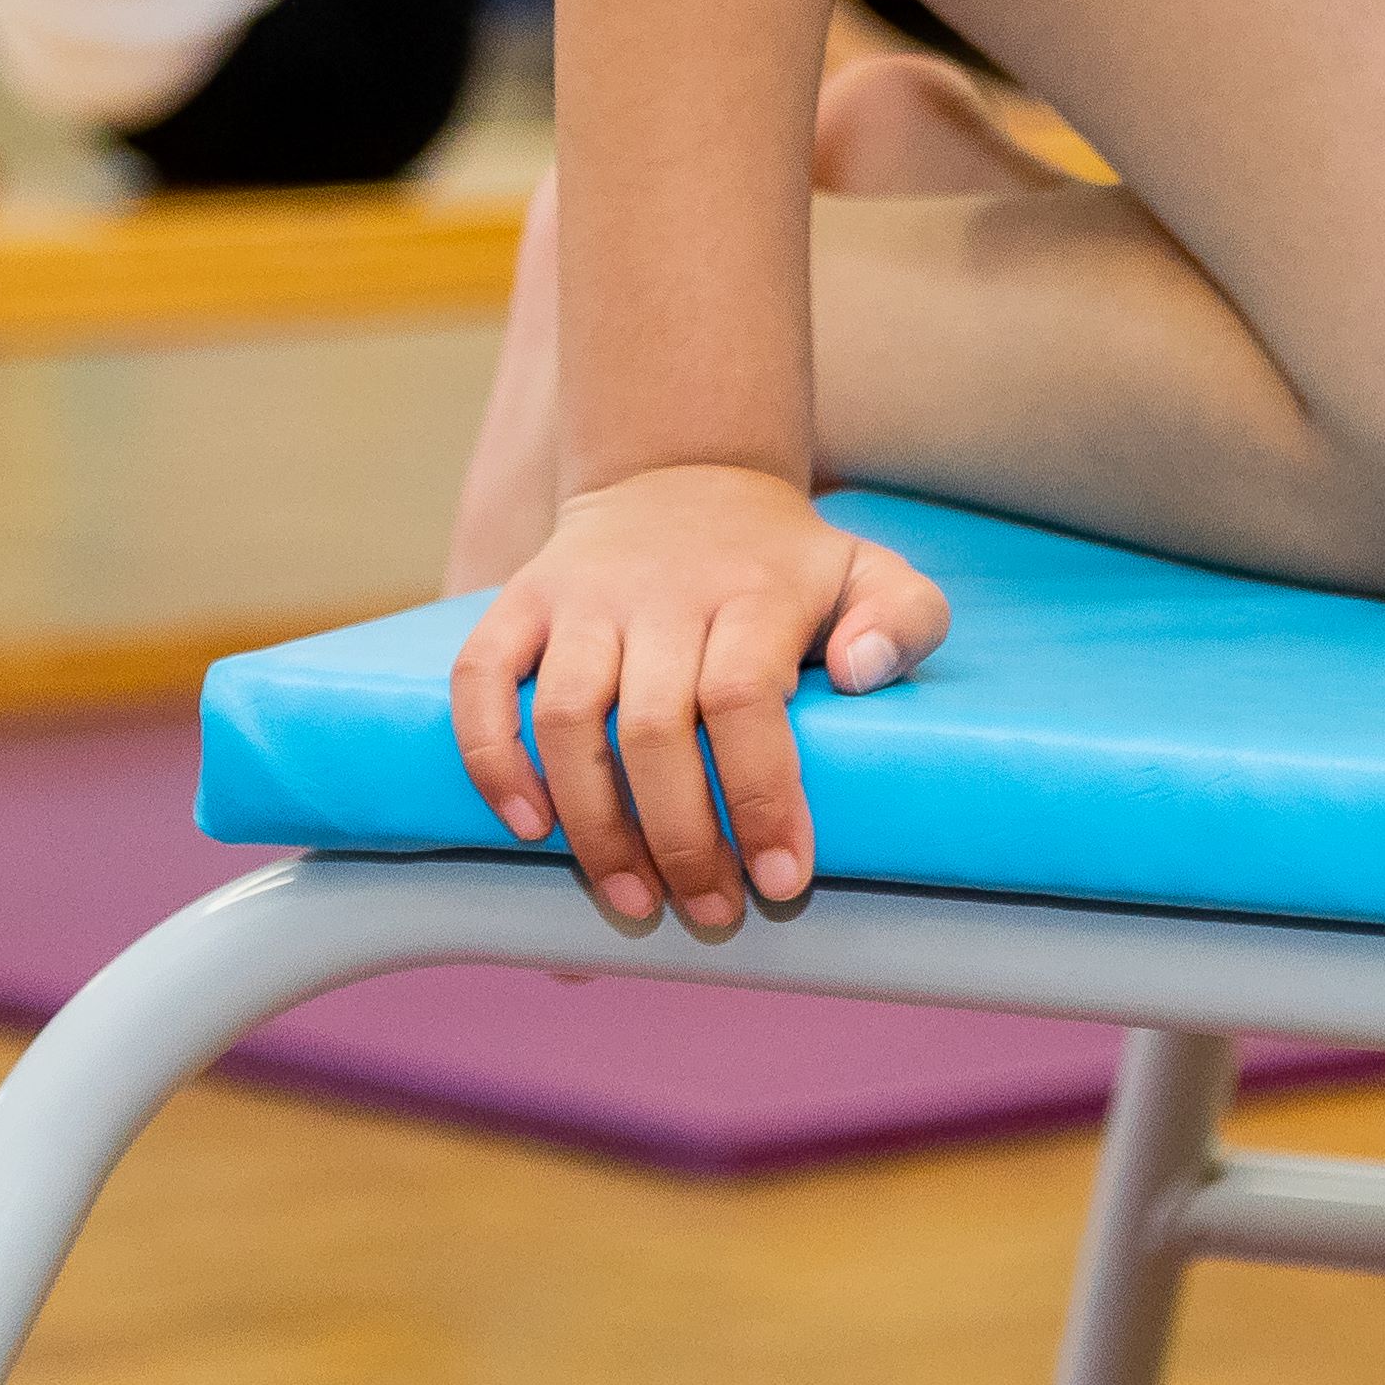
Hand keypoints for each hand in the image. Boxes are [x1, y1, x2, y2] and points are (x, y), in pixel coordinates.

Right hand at [444, 461, 952, 942]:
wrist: (684, 473)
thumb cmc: (785, 561)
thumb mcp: (871, 572)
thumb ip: (904, 621)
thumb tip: (863, 673)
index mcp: (751, 592)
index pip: (745, 698)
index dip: (758, 797)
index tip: (779, 880)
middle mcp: (661, 593)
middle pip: (653, 727)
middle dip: (680, 839)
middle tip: (709, 911)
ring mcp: (583, 597)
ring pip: (565, 716)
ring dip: (592, 822)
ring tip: (630, 898)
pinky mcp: (523, 600)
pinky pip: (480, 676)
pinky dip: (490, 755)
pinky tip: (527, 827)